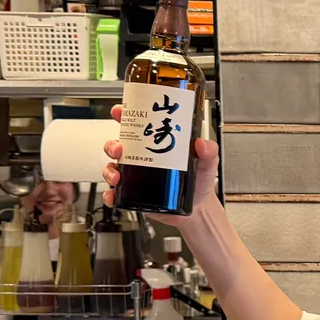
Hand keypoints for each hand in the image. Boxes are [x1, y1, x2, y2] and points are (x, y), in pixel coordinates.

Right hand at [102, 104, 220, 224]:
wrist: (198, 208)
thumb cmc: (200, 182)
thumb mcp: (207, 163)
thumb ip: (209, 152)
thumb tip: (202, 144)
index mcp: (155, 145)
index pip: (137, 126)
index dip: (125, 116)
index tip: (119, 111)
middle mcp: (142, 158)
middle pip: (118, 146)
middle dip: (113, 145)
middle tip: (119, 148)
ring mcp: (136, 176)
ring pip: (112, 168)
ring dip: (109, 170)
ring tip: (117, 177)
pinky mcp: (134, 195)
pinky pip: (115, 193)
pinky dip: (110, 194)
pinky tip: (113, 196)